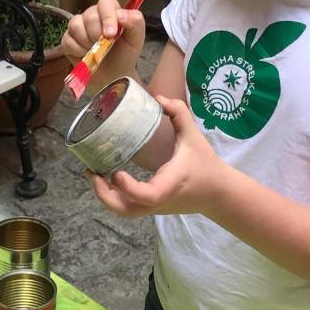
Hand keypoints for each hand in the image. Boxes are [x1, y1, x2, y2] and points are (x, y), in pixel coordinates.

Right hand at [60, 0, 145, 86]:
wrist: (112, 76)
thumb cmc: (124, 55)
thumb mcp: (136, 40)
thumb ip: (135, 23)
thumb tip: (122, 14)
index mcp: (110, 10)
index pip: (105, 3)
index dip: (107, 18)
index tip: (111, 34)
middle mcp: (92, 15)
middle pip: (89, 16)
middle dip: (97, 34)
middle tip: (105, 46)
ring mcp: (78, 26)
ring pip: (75, 26)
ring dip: (87, 43)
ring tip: (96, 51)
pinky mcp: (67, 39)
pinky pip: (67, 41)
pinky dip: (78, 51)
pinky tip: (86, 55)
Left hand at [87, 96, 226, 217]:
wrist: (218, 193)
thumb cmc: (205, 163)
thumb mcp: (194, 135)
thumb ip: (178, 113)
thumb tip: (157, 97)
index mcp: (169, 182)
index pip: (148, 195)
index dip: (129, 188)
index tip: (117, 173)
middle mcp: (159, 199)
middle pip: (126, 211)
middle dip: (104, 195)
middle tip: (92, 172)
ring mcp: (154, 208)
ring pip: (124, 212)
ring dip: (105, 197)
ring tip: (94, 175)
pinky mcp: (152, 208)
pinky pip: (128, 209)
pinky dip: (113, 198)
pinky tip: (106, 179)